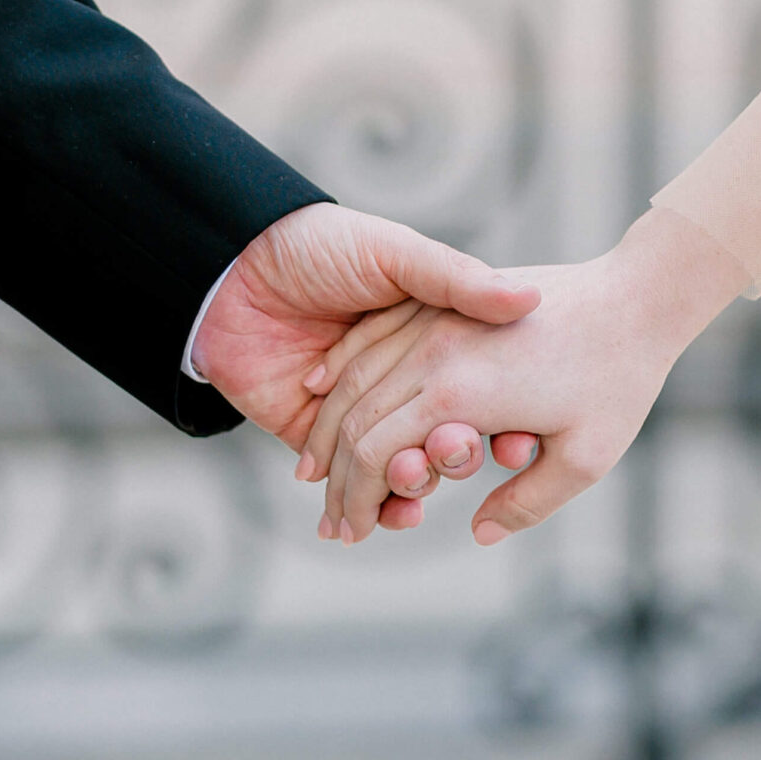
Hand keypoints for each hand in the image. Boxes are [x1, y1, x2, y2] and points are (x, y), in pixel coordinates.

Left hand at [191, 204, 539, 527]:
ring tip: (415, 478)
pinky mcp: (319, 444)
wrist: (232, 267)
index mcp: (434, 342)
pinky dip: (382, 509)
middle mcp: (405, 384)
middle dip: (458, 455)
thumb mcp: (397, 254)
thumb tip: (528, 298)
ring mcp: (364, 417)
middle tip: (458, 451)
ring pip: (406, 470)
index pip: (485, 395)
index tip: (523, 439)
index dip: (508, 421)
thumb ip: (458, 281)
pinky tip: (398, 513)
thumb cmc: (319, 245)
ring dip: (419, 485)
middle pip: (448, 438)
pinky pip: (359, 489)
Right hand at [298, 208, 748, 543]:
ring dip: (327, 426)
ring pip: (355, 376)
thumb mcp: (584, 458)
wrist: (636, 297)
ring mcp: (434, 321)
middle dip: (334, 477)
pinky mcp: (442, 302)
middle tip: (328, 520)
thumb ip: (527, 503)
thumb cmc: (618, 380)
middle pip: (356, 421)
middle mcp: (434, 354)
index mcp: (460, 396)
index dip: (355, 500)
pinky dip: (340, 368)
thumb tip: (479, 532)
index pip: (376, 455)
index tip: (350, 533)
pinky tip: (320, 389)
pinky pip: (372, 335)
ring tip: (312, 468)